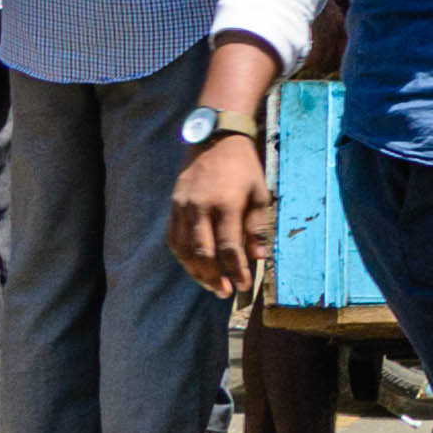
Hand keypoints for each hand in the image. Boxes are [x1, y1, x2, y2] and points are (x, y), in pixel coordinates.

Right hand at [166, 132, 269, 298]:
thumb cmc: (243, 167)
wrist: (215, 140)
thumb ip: (258, 226)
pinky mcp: (173, 206)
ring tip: (210, 285)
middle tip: (224, 292)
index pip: (229, 247)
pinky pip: (173, 239)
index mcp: (226, 204)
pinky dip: (182, 257)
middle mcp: (200, 208)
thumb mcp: (259, 192)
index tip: (243, 285)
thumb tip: (258, 257)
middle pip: (203, 253)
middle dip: (214, 277)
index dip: (236, 270)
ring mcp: (183, 208)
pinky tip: (193, 266)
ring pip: (184, 250)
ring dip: (196, 272)